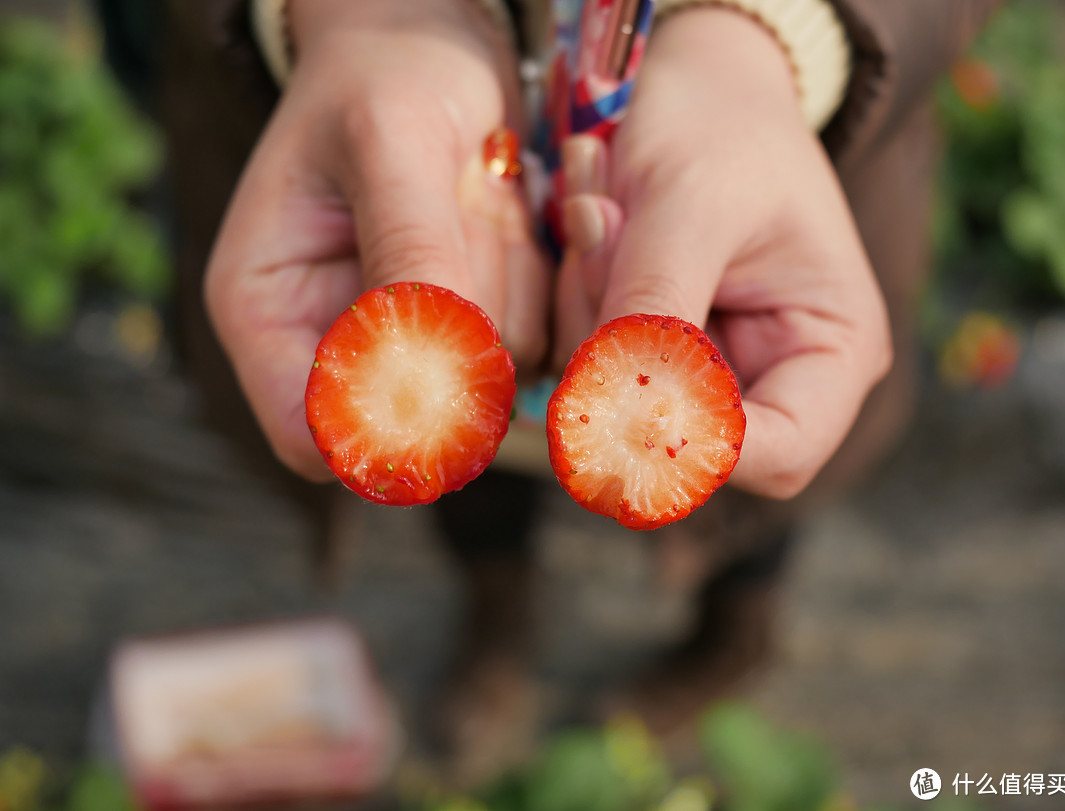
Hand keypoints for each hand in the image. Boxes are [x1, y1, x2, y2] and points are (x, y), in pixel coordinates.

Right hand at [206, 0, 548, 479]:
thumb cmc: (387, 72)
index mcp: (267, 309)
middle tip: (474, 222)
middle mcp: (331, 338)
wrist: (434, 42)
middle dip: (463, 335)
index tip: (454, 365)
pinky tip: (507, 210)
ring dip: (506, 292)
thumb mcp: (392, 141)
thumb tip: (431, 368)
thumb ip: (409, 251)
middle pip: (412, 414)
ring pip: (483, 378)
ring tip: (484, 194)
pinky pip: (523, 342)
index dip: (381, 431)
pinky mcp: (464, 321)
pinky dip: (533, 283)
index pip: (307, 432)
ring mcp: (404, 335)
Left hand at [555, 8, 891, 498]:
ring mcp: (707, 365)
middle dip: (621, 353)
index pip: (780, 456)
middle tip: (598, 238)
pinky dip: (578, 301)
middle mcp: (774, 375)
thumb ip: (659, 299)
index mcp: (832, 350)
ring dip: (588, 313)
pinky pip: (592, 362)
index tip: (619, 385)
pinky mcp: (652, 346)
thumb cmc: (723, 124)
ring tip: (599, 209)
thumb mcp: (693, 199)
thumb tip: (614, 404)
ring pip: (622, 401)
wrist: (701, 83)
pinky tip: (593, 223)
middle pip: (684, 434)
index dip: (697, 444)